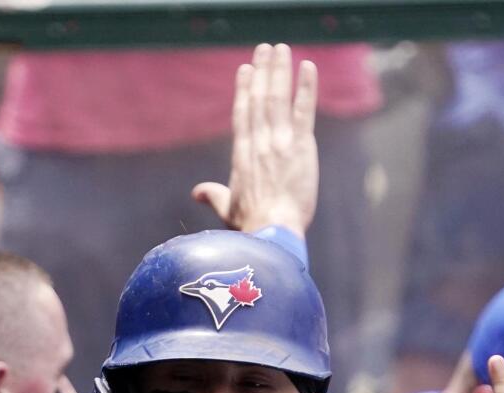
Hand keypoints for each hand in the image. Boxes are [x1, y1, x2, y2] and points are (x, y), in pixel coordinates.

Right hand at [192, 43, 317, 236]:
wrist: (272, 232)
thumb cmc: (251, 226)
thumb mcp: (228, 209)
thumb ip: (214, 196)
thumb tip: (197, 193)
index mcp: (242, 156)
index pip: (242, 114)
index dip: (244, 90)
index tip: (246, 69)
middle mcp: (258, 143)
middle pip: (259, 99)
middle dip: (262, 71)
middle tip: (265, 49)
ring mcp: (278, 142)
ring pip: (277, 98)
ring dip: (279, 71)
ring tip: (281, 49)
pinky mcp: (299, 146)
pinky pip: (303, 110)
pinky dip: (306, 88)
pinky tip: (307, 67)